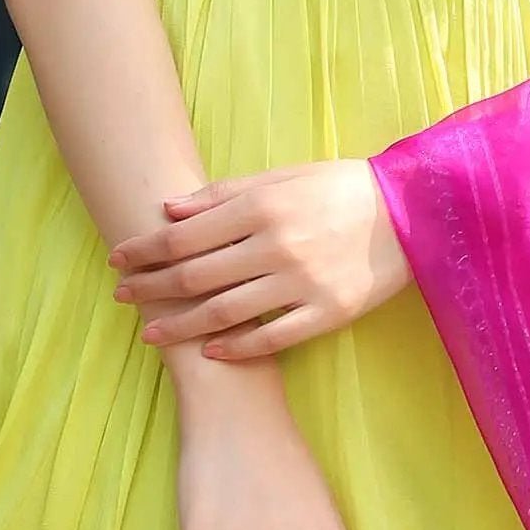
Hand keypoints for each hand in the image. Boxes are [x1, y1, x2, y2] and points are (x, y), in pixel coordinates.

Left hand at [112, 160, 410, 362]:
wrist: (411, 213)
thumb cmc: (339, 189)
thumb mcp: (282, 177)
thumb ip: (224, 194)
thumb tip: (169, 211)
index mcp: (262, 206)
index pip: (185, 235)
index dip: (144, 249)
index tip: (118, 258)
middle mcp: (276, 246)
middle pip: (195, 276)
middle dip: (150, 288)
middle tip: (120, 297)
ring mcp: (302, 283)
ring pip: (225, 312)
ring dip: (180, 326)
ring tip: (149, 335)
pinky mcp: (328, 313)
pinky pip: (272, 338)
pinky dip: (237, 348)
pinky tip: (211, 352)